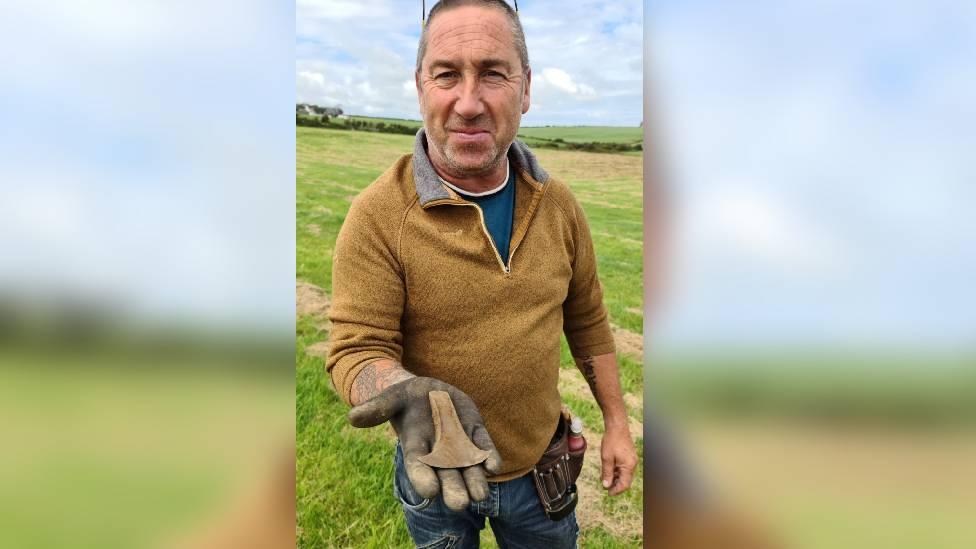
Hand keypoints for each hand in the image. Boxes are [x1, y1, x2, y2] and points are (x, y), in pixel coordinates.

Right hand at [347, 376, 501, 510]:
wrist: (428, 391)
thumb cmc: (404, 398)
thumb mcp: (390, 399)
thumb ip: (376, 409)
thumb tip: (352, 417)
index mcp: (415, 448)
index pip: (418, 468)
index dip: (423, 479)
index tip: (430, 491)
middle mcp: (438, 453)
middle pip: (447, 476)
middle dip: (453, 490)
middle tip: (460, 504)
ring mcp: (459, 445)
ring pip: (468, 468)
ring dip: (475, 481)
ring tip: (480, 496)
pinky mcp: (475, 433)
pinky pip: (483, 447)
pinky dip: (489, 457)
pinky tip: (493, 465)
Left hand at [600, 425, 636, 495]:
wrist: (617, 426)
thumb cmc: (611, 441)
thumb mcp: (606, 458)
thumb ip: (607, 473)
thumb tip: (606, 485)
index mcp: (629, 466)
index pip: (624, 484)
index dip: (616, 490)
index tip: (608, 493)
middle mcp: (632, 464)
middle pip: (625, 480)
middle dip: (615, 484)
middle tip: (604, 486)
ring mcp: (631, 460)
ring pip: (624, 474)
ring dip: (614, 477)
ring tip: (603, 477)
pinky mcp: (629, 456)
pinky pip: (624, 468)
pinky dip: (616, 471)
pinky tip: (608, 470)